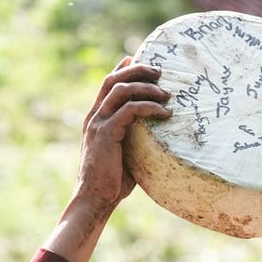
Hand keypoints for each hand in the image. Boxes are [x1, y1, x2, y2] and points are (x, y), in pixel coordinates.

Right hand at [75, 57, 171, 214]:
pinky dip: (149, 107)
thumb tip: (156, 137)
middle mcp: (95, 117)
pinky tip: (165, 113)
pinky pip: (131, 110)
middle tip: (160, 71)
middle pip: (114, 79)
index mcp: (96, 119)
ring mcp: (99, 124)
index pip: (108, 85)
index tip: (142, 62)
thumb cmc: (111, 184)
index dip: (123, 69)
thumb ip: (133, 139)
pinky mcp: (107, 134)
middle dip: (137, 70)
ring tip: (167, 93)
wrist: (95, 200)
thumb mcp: (124, 155)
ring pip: (122, 90)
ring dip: (146, 87)